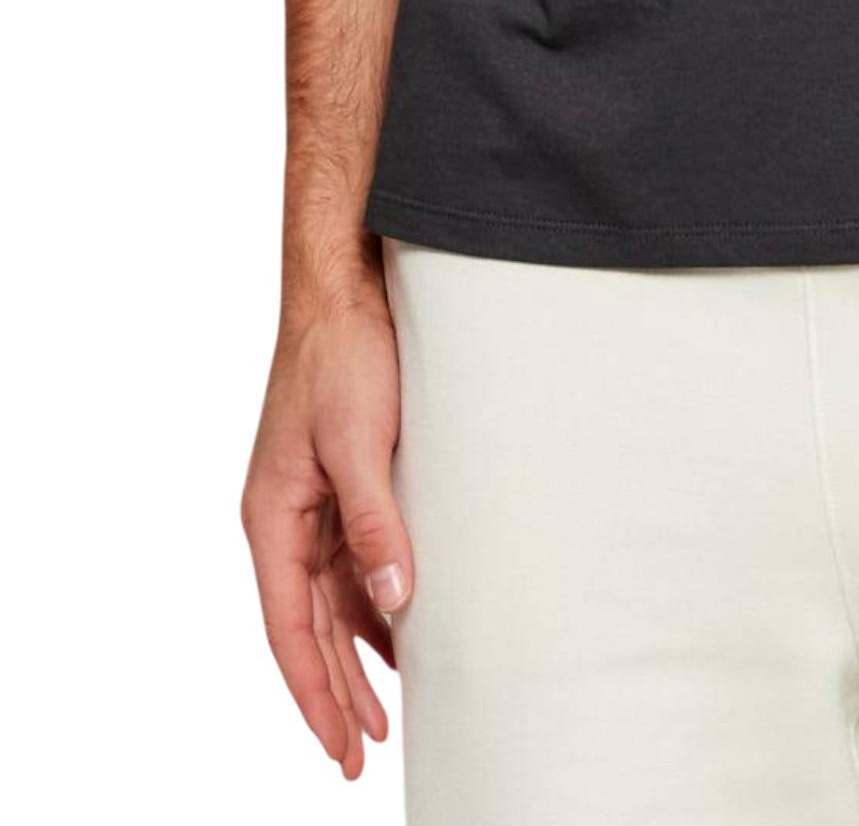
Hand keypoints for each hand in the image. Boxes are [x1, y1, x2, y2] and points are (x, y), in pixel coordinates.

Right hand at [241, 285, 411, 778]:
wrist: (347, 288)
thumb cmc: (344, 355)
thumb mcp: (360, 442)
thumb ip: (376, 524)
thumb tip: (396, 603)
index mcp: (273, 517)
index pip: (289, 629)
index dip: (315, 692)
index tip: (339, 747)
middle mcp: (287, 517)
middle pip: (307, 626)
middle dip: (334, 692)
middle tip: (361, 754)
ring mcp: (314, 500)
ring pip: (331, 599)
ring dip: (356, 653)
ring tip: (385, 710)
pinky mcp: (344, 480)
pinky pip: (353, 560)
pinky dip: (372, 601)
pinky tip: (400, 626)